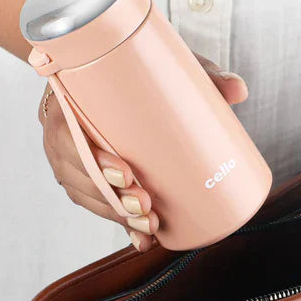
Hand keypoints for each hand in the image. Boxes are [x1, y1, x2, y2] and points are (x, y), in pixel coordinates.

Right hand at [38, 54, 247, 251]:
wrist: (102, 64)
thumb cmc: (130, 65)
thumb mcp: (162, 63)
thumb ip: (201, 73)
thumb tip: (239, 90)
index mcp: (68, 99)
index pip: (67, 134)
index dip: (90, 159)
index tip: (125, 172)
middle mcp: (61, 129)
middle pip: (76, 172)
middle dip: (111, 197)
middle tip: (146, 206)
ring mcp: (68, 153)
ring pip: (84, 192)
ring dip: (114, 214)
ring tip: (149, 225)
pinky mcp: (81, 170)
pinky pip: (91, 200)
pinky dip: (116, 219)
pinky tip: (139, 237)